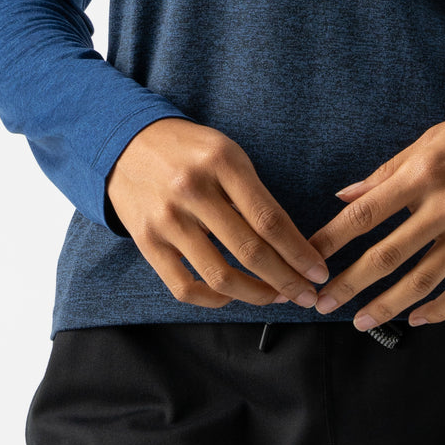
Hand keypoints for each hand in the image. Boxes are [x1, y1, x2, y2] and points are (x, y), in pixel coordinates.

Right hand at [106, 118, 330, 309]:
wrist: (126, 143)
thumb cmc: (189, 150)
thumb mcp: (225, 152)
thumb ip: (252, 193)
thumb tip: (289, 243)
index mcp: (221, 162)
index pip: (269, 218)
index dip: (298, 251)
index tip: (318, 271)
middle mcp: (193, 190)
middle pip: (250, 250)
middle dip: (287, 280)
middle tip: (307, 295)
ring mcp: (167, 219)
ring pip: (220, 276)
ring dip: (256, 295)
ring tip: (276, 297)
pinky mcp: (146, 242)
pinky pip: (185, 287)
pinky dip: (214, 300)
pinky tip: (233, 296)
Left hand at [306, 113, 444, 329]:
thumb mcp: (424, 143)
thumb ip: (384, 175)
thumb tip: (344, 197)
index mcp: (422, 175)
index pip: (365, 214)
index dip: (333, 239)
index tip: (310, 258)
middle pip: (388, 255)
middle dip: (350, 283)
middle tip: (323, 304)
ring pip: (422, 280)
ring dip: (387, 306)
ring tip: (360, 321)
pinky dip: (439, 310)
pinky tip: (416, 320)